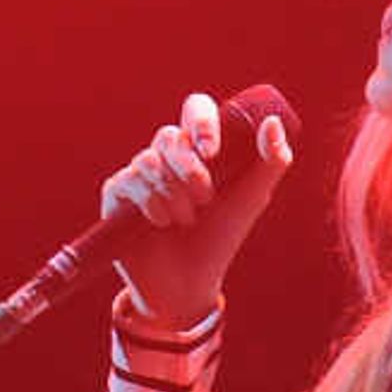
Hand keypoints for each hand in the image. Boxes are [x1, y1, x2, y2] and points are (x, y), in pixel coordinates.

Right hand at [97, 91, 296, 324]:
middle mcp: (167, 155)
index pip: (195, 109)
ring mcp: (140, 173)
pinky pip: (128, 180)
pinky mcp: (117, 193)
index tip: (213, 151)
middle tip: (204, 199)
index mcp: (199, 148)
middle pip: (170, 135)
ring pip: (149, 160)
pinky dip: (150, 203)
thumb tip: (273, 122)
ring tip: (184, 220)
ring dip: (173, 194)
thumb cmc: (221, 237)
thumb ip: (273, 160)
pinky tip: (160, 223)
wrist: (190, 282)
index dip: (202, 122)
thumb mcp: (253, 198)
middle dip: (190, 169)